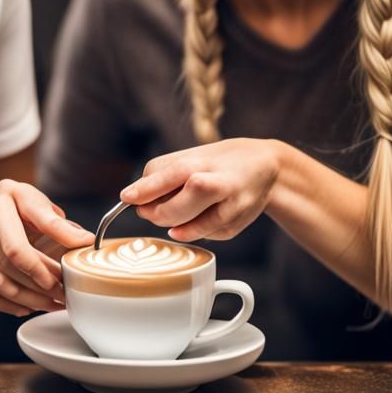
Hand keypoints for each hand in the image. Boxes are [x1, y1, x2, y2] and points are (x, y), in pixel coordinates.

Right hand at [0, 179, 94, 316]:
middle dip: (38, 284)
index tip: (63, 277)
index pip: (18, 243)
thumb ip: (64, 228)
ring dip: (26, 299)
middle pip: (7, 263)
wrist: (8, 211)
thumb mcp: (48, 211)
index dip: (41, 266)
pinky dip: (9, 305)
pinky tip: (28, 305)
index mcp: (4, 197)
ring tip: (51, 302)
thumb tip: (87, 242)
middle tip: (61, 293)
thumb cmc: (31, 211)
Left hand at [120, 138, 280, 241]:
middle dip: (158, 214)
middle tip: (146, 211)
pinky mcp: (237, 224)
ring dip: (175, 226)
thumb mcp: (189, 157)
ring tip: (169, 216)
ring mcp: (232, 206)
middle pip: (182, 206)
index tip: (126, 197)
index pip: (171, 175)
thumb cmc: (217, 162)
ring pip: (195, 227)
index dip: (146, 189)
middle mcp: (220, 183)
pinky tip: (195, 220)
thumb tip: (135, 198)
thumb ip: (160, 174)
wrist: (265, 166)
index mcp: (203, 162)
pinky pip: (207, 235)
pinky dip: (194, 231)